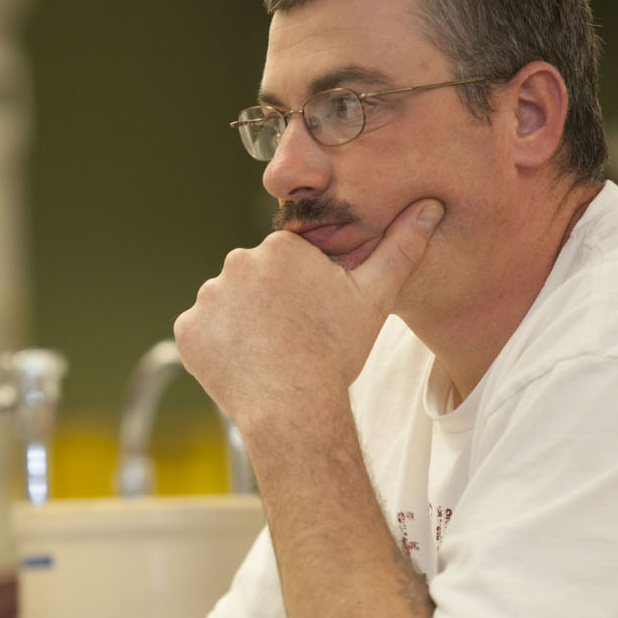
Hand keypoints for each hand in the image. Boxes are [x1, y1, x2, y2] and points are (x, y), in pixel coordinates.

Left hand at [174, 199, 442, 432]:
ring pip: (226, 307)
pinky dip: (217, 348)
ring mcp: (207, 297)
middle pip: (252, 281)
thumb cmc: (335, 353)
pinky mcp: (188, 330)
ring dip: (241, 325)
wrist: (294, 408)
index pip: (285, 263)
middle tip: (291, 339)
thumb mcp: (374, 297)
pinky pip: (202, 334)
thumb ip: (400, 248)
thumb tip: (429, 208)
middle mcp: (237, 262)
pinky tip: (244, 365)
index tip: (311, 318)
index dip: (300, 292)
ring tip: (268, 355)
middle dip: (268, 305)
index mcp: (279, 248)